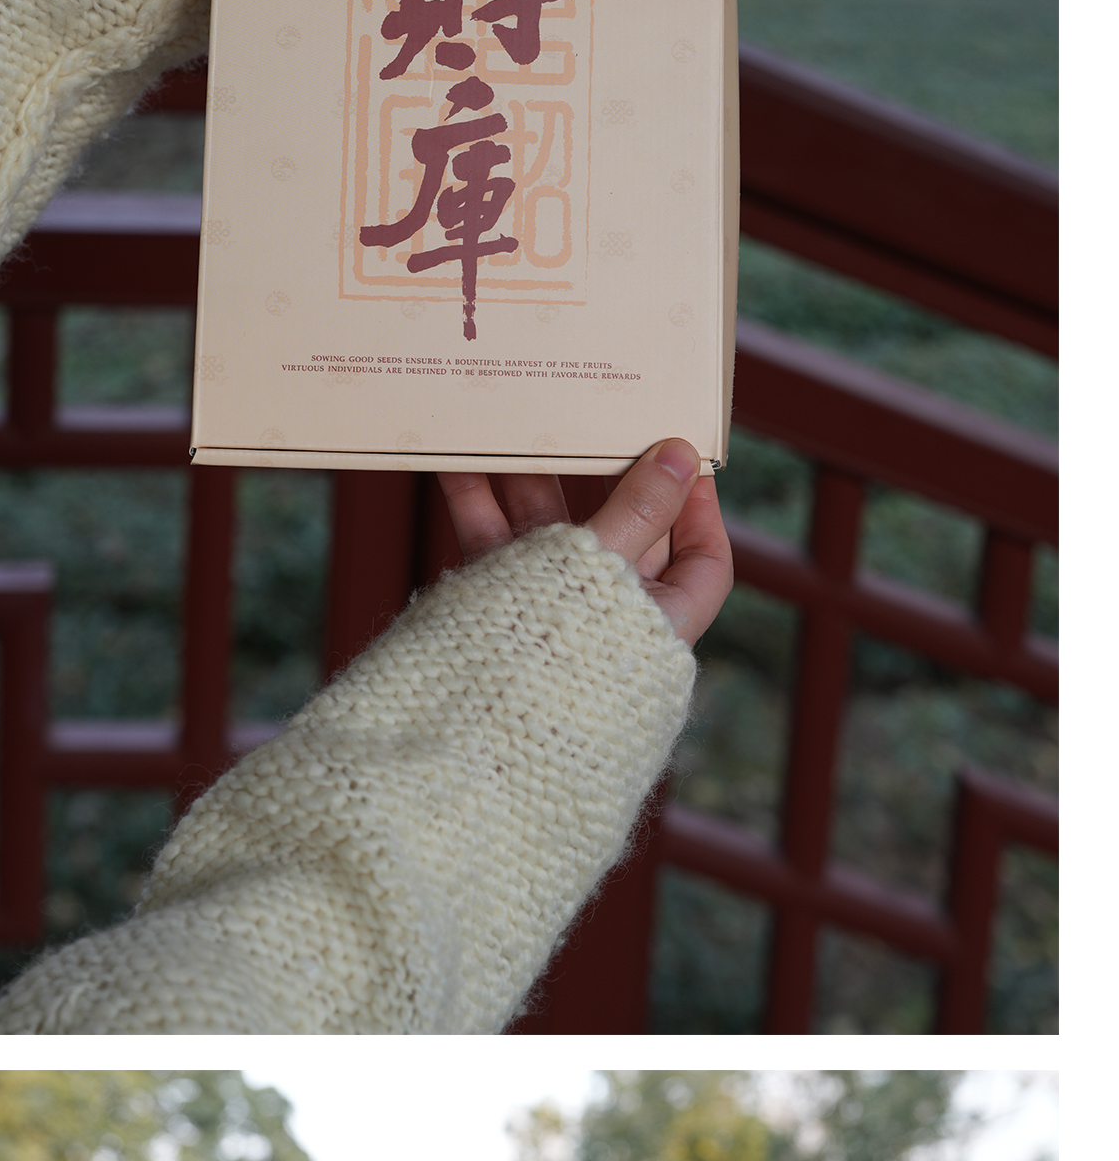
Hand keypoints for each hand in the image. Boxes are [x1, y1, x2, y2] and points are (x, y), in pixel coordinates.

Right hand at [438, 440, 732, 647]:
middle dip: (597, 474)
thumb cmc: (557, 662)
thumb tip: (682, 456)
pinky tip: (457, 463)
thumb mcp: (606, 573)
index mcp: (662, 625)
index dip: (699, 510)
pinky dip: (480, 507)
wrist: (467, 743)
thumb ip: (639, 511)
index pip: (703, 564)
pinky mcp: (500, 612)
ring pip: (551, 535)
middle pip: (620, 533)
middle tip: (590, 417)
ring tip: (512, 427)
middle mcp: (613, 620)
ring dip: (529, 480)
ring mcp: (553, 616)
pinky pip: (499, 550)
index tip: (683, 458)